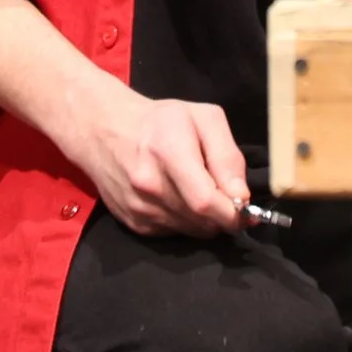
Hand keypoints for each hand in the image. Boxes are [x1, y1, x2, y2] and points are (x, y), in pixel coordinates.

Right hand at [64, 86, 248, 237]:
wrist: (104, 129)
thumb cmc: (160, 120)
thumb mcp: (204, 118)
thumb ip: (227, 156)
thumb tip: (241, 196)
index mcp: (168, 152)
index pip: (206, 202)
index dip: (233, 213)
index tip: (247, 210)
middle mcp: (149, 186)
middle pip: (201, 221)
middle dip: (223, 216)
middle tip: (226, 198)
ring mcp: (138, 208)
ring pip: (190, 231)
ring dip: (204, 220)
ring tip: (198, 192)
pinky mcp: (132, 223)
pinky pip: (172, 233)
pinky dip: (184, 222)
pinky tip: (177, 198)